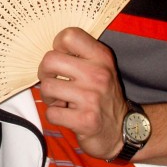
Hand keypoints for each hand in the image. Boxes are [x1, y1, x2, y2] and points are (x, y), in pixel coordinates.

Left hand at [37, 27, 127, 159]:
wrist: (122, 131)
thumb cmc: (103, 96)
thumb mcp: (100, 68)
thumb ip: (79, 54)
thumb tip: (50, 49)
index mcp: (101, 57)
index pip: (69, 35)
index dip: (57, 46)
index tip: (61, 58)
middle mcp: (98, 74)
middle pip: (49, 60)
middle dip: (45, 73)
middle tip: (54, 81)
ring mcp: (92, 98)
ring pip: (47, 86)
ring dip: (48, 96)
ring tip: (61, 100)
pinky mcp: (86, 120)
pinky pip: (51, 112)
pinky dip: (54, 115)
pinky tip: (66, 115)